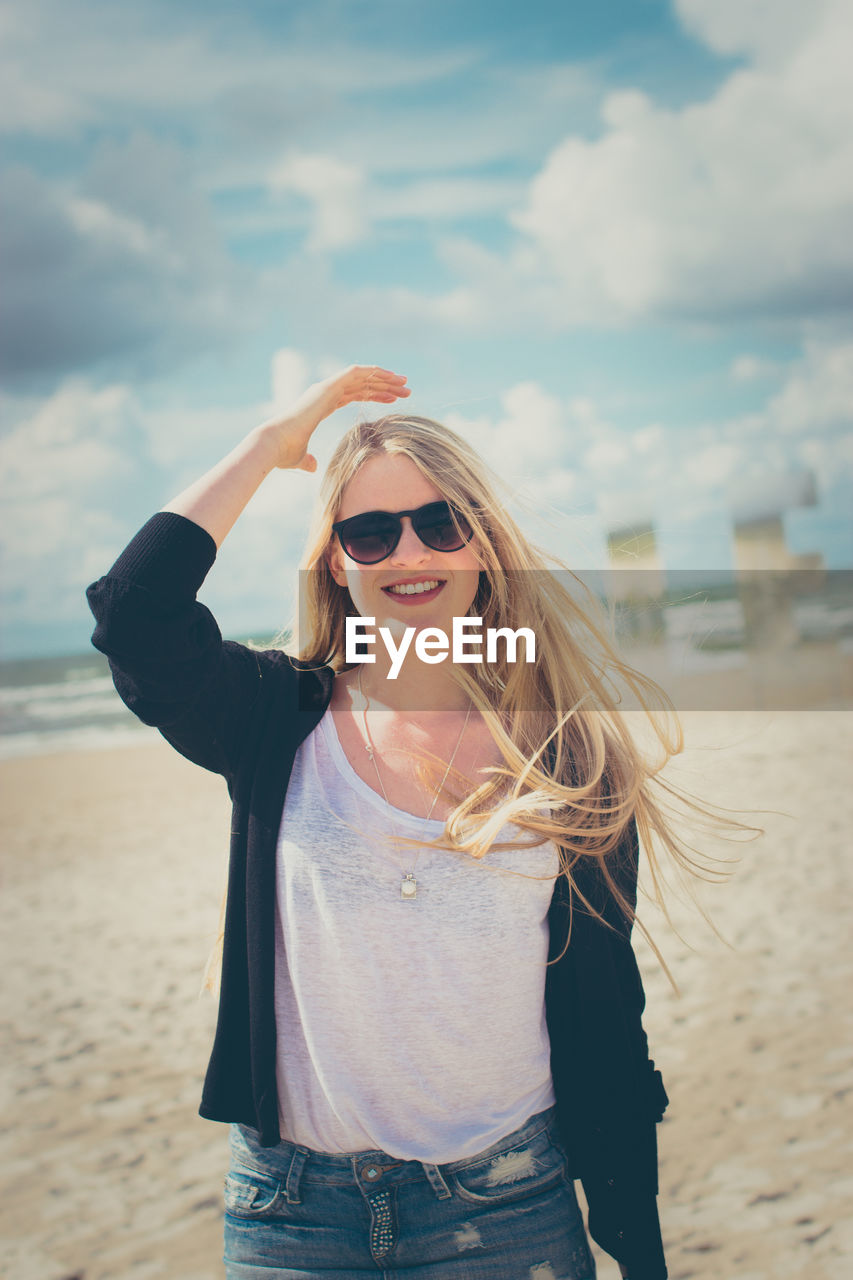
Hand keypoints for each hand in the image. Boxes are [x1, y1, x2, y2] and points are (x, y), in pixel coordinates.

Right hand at [257, 365, 410, 471]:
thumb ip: (308, 461)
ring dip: (384, 377)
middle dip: (385, 386)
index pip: (353, 395)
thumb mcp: (300, 459)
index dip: (374, 395)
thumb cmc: (284, 453)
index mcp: (321, 405)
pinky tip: (390, 376)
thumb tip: (313, 467)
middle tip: (406, 389)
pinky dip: (373, 372)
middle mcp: (324, 393)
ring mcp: (325, 387)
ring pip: (362, 376)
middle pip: (361, 384)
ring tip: (405, 383)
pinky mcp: (327, 386)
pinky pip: (355, 373)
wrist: (274, 445)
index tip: (394, 399)